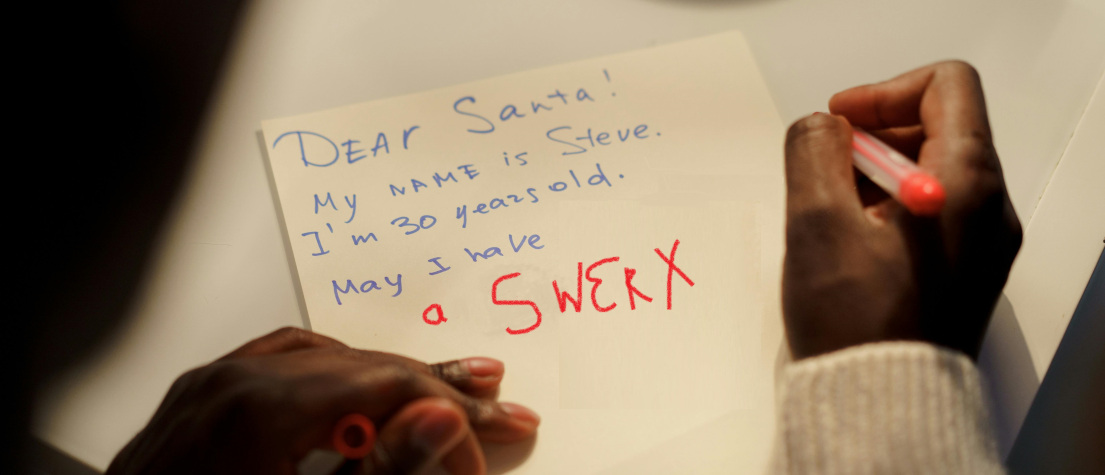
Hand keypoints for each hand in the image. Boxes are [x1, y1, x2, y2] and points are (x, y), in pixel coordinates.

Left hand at [106, 327, 538, 474]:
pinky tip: (363, 379)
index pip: (388, 386)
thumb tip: (441, 421)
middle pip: (365, 368)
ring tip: (454, 386)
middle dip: (440, 396)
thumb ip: (380, 473)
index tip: (480, 462)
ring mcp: (210, 386)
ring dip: (393, 380)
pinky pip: (280, 365)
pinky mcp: (198, 401)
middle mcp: (231, 381)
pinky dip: (335, 375)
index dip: (449, 422)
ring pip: (329, 360)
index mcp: (258, 408)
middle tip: (504, 411)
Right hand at [782, 61, 1021, 359]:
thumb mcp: (816, 220)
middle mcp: (989, 209)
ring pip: (933, 171)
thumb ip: (812, 150)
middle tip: (827, 172)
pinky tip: (851, 243)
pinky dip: (891, 207)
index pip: (946, 86)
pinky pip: (934, 212)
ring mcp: (983, 244)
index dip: (884, 91)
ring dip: (877, 174)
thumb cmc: (856, 323)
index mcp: (967, 184)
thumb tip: (822, 128)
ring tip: (833, 215)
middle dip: (875, 136)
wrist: (882, 404)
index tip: (840, 124)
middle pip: (940, 127)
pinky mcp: (966, 271)